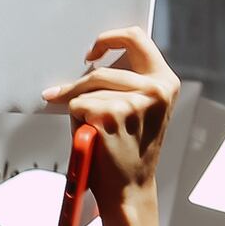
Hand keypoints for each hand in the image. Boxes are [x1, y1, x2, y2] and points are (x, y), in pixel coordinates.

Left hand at [40, 26, 181, 225]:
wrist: (129, 187)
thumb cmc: (128, 148)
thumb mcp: (139, 108)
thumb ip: (125, 82)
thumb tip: (90, 60)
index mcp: (165, 82)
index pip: (137, 38)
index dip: (109, 38)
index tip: (91, 53)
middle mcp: (156, 89)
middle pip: (103, 70)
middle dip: (78, 85)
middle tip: (59, 95)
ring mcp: (135, 102)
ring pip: (88, 89)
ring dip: (78, 106)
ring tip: (90, 128)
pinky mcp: (112, 115)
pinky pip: (79, 105)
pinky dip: (77, 119)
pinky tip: (92, 136)